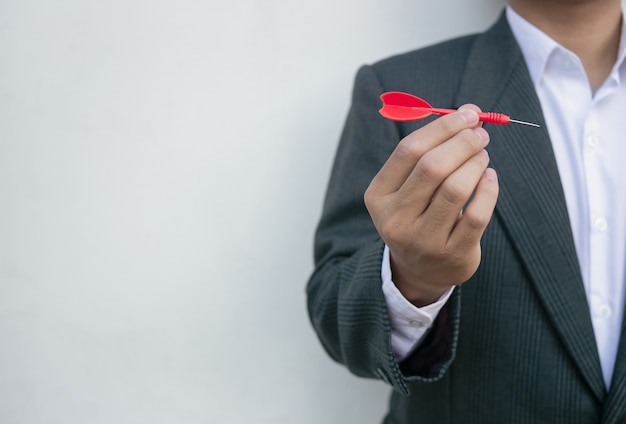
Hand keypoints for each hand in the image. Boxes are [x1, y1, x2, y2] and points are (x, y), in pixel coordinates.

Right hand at [364, 106, 498, 306]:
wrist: (420, 270)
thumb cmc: (417, 214)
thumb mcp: (408, 187)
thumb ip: (431, 149)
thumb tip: (468, 111)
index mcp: (378, 196)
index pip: (408, 151)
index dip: (442, 128)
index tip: (467, 114)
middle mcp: (395, 219)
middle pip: (432, 168)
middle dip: (462, 143)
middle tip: (480, 133)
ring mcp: (422, 240)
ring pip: (455, 189)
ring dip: (476, 163)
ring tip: (483, 155)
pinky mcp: (452, 254)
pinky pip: (477, 215)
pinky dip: (488, 189)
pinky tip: (490, 177)